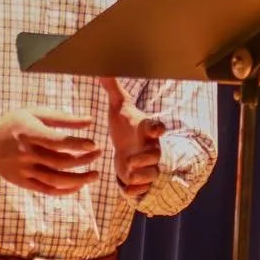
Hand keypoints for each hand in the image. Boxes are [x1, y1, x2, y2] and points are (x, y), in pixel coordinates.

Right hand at [0, 107, 101, 194]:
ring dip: (79, 179)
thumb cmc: (15, 123)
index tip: (93, 144)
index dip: (77, 144)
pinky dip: (65, 190)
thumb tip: (90, 121)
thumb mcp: (35, 113)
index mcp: (28, 132)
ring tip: (95, 175)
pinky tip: (80, 185)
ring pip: (56, 180)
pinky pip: (47, 190)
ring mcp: (24, 170)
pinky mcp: (23, 182)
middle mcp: (25, 153)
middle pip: (60, 162)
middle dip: (83, 160)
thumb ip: (62, 118)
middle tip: (99, 153)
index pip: (57, 142)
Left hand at [100, 77, 165, 199]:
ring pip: (153, 175)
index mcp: (145, 129)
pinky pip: (145, 189)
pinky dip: (136, 191)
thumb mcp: (118, 105)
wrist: (127, 146)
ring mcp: (148, 165)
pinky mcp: (142, 179)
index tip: (156, 129)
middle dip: (145, 159)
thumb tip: (102, 68)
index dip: (157, 128)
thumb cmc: (124, 124)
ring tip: (127, 173)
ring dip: (141, 177)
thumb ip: (112, 88)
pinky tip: (126, 187)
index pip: (156, 127)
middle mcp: (151, 148)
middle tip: (130, 160)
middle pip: (157, 155)